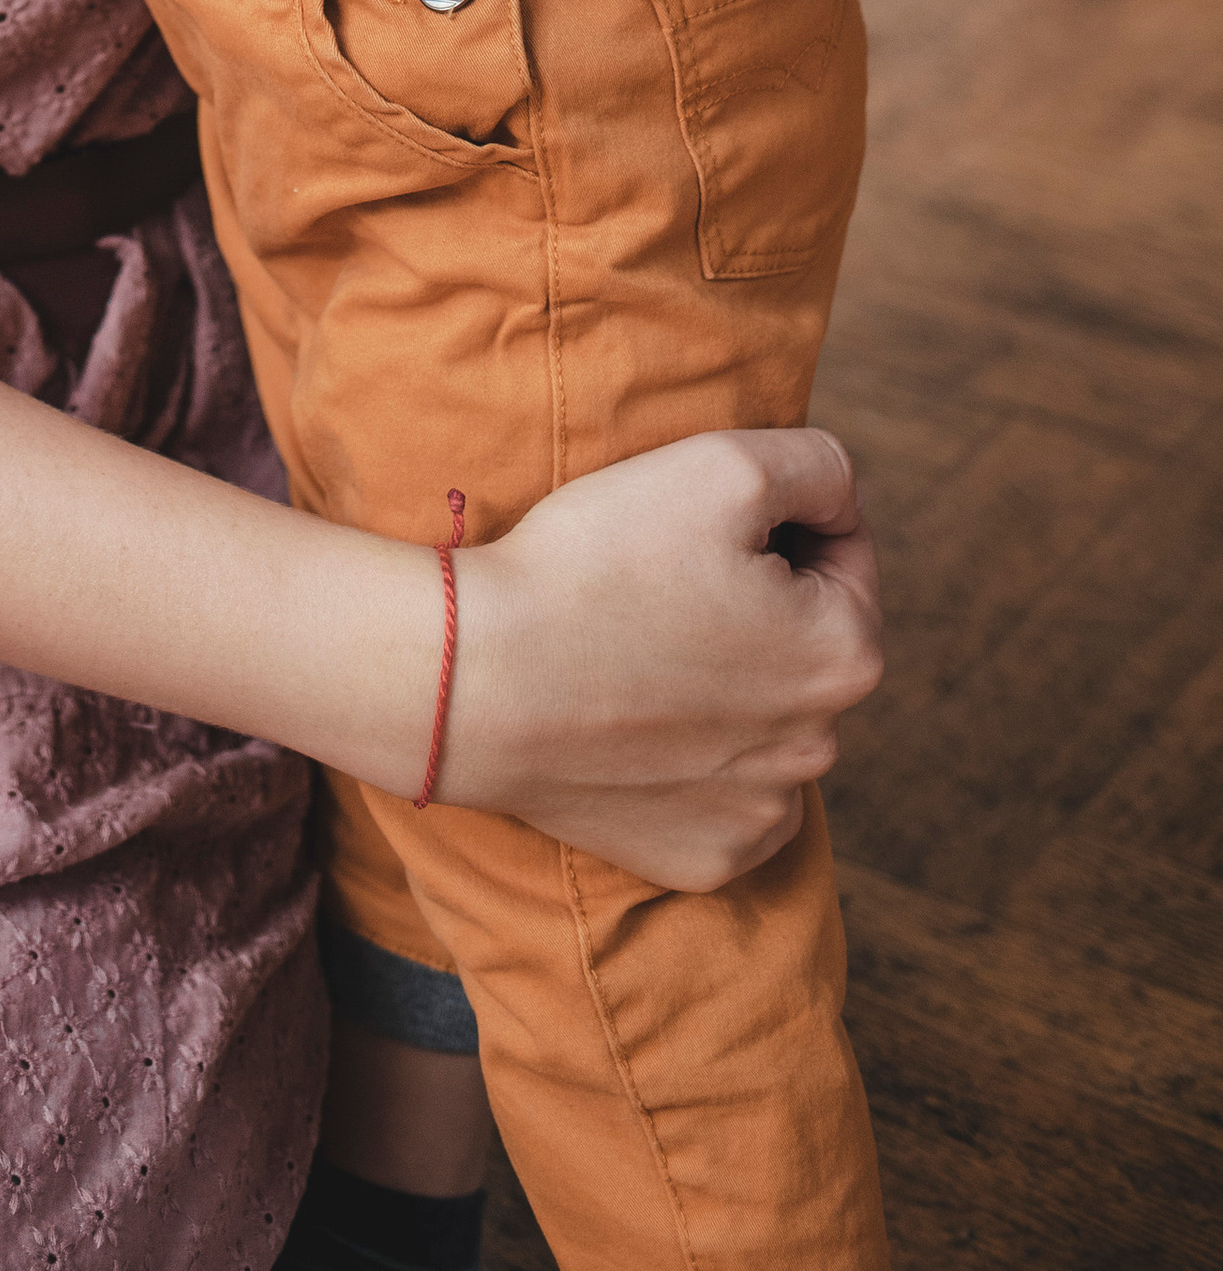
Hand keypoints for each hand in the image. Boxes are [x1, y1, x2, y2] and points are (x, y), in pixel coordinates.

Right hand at [445, 428, 882, 887]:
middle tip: (660, 575)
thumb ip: (817, 463)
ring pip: (764, 717)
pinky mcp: (704, 859)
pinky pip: (720, 793)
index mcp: (846, 653)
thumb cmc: (598, 562)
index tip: (696, 519)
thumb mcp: (722, 465)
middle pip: (804, 640)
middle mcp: (822, 748)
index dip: (774, 517)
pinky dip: (689, 758)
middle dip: (755, 601)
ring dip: (724, 677)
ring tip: (637, 642)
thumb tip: (841, 495)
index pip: (844, 553)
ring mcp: (762, 815)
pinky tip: (632, 722)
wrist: (477, 678)